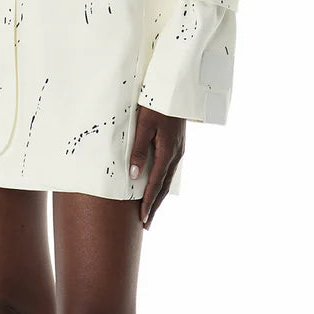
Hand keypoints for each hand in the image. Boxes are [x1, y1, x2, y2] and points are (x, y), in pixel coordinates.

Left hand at [129, 106, 184, 228]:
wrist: (175, 89)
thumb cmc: (156, 104)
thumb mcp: (144, 125)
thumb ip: (139, 149)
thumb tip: (134, 175)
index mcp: (167, 152)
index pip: (155, 184)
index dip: (148, 202)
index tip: (142, 218)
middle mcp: (175, 155)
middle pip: (164, 187)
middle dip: (154, 206)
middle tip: (147, 223)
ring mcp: (178, 150)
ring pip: (168, 179)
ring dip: (159, 196)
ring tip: (151, 210)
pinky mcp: (177, 145)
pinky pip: (169, 169)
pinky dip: (163, 182)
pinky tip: (159, 185)